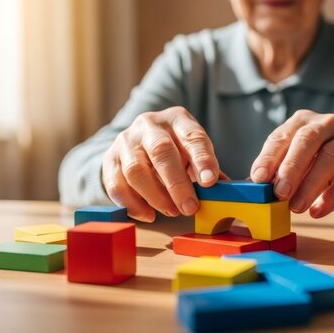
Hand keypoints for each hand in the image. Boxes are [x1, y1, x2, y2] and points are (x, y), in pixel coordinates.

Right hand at [101, 106, 220, 221]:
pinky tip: (148, 215)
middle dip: (177, 183)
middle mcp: (149, 124)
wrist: (139, 142)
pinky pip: (115, 183)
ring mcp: (126, 140)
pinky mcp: (109, 159)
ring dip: (155, 196)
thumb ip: (206, 168)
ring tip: (172, 211)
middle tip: (190, 207)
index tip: (210, 182)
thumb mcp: (193, 151)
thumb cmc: (176, 150)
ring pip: (136, 170)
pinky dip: (132, 203)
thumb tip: (224, 190)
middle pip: (161, 151)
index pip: (192, 136)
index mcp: (177, 119)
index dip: (202, 159)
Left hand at [250, 110, 333, 217]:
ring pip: (330, 156)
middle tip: (279, 193)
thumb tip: (252, 189)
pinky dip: (332, 195)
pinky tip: (317, 211)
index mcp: (302, 122)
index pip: (281, 136)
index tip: (259, 178)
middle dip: (291, 168)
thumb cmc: (317, 169)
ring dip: (310, 184)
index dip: (269, 158)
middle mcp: (326, 123)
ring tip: (296, 208)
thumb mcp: (294, 169)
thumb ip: (276, 175)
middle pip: (307, 140)